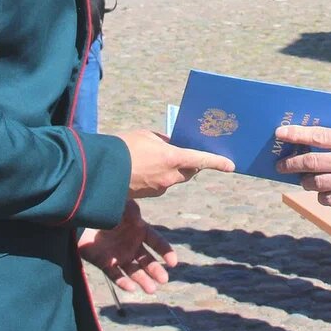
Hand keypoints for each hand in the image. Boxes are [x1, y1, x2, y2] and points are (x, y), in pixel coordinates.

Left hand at [78, 199, 176, 293]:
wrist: (82, 219)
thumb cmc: (106, 209)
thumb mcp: (121, 206)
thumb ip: (131, 211)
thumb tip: (138, 221)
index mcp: (139, 230)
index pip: (157, 242)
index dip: (166, 251)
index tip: (173, 262)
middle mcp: (132, 245)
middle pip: (147, 261)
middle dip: (156, 270)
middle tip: (164, 280)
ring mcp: (120, 256)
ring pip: (134, 271)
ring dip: (143, 280)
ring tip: (151, 290)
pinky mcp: (106, 264)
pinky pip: (115, 275)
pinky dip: (123, 282)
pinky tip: (131, 288)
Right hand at [118, 129, 234, 197]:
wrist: (99, 171)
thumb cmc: (123, 147)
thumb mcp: (146, 136)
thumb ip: (164, 141)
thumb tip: (173, 144)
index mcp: (172, 158)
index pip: (201, 160)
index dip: (217, 162)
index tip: (231, 166)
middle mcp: (170, 176)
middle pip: (190, 171)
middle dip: (193, 163)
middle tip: (191, 152)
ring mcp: (160, 188)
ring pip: (175, 178)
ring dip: (174, 168)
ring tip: (160, 156)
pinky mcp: (149, 195)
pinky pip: (162, 184)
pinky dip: (160, 175)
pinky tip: (147, 166)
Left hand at [274, 125, 330, 207]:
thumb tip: (329, 138)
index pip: (317, 136)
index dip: (296, 134)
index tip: (280, 133)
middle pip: (309, 162)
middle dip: (290, 164)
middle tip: (280, 166)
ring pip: (314, 183)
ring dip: (305, 182)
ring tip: (303, 180)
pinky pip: (328, 200)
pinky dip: (322, 197)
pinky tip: (323, 194)